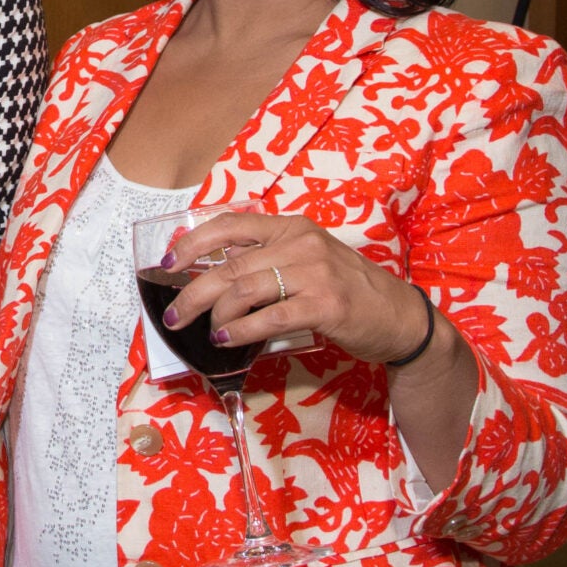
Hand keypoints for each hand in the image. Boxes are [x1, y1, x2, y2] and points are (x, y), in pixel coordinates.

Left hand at [158, 212, 434, 367]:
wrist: (399, 317)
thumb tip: (217, 272)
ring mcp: (315, 273)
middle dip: (193, 292)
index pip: (230, 225)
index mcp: (292, 227)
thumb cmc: (347, 291)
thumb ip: (268, 261)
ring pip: (245, 290)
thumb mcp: (307, 262)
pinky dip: (241, 331)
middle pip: (230, 265)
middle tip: (173, 314)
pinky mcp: (325, 305)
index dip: (193, 243)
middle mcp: (301, 243)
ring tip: (207, 332)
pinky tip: (228, 341)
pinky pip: (270, 317)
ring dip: (216, 316)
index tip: (168, 262)